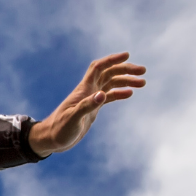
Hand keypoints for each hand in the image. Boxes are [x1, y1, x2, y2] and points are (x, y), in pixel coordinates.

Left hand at [28, 52, 146, 156]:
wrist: (52, 140)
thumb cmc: (59, 129)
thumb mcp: (73, 119)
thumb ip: (87, 106)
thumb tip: (102, 95)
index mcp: (83, 89)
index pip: (99, 67)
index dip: (112, 60)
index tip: (127, 56)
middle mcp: (88, 91)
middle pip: (109, 73)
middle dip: (125, 69)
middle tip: (142, 71)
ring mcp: (91, 99)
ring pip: (111, 83)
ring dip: (126, 81)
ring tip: (142, 83)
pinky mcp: (93, 108)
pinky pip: (109, 96)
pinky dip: (120, 93)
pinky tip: (130, 93)